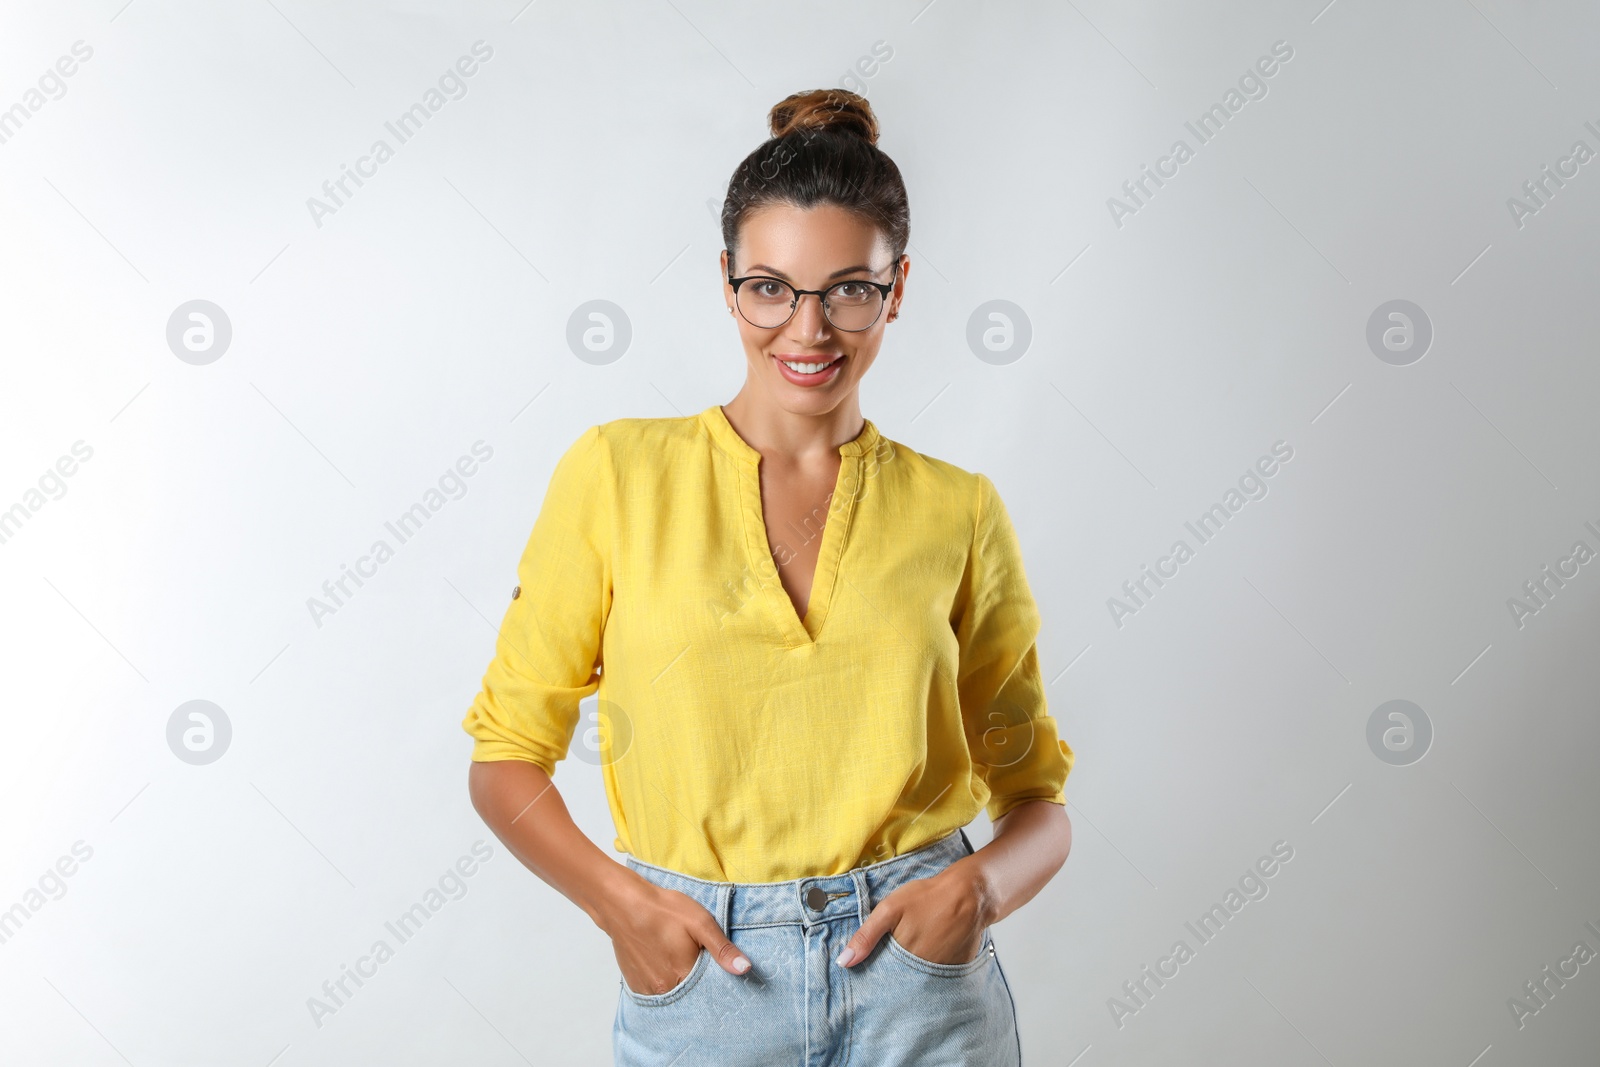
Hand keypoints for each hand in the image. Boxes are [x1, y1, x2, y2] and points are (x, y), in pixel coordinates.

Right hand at [600, 871, 751, 994]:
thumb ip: (722, 948)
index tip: (715, 966)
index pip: (709, 991)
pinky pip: (656, 991)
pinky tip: (663, 962)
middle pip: (690, 993)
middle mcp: (664, 989)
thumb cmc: (662, 910)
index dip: (715, 980)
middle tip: (693, 956)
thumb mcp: (700, 922)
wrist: (623, 904)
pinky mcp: (636, 984)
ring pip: (673, 992)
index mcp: (683, 975)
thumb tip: (745, 969)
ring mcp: (648, 989)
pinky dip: (664, 981)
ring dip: (679, 981)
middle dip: (697, 981)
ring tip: (677, 958)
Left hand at [835, 856, 992, 967]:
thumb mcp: (889, 910)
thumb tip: (843, 962)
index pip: (882, 980)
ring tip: (918, 946)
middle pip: (900, 981)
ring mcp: (940, 974)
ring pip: (919, 979)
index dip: (875, 973)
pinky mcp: (956, 970)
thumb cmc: (928, 898)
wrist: (971, 894)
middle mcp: (922, 974)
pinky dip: (933, 966)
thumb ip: (865, 936)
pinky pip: (939, 975)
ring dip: (913, 970)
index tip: (869, 970)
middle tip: (898, 950)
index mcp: (902, 961)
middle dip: (894, 973)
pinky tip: (933, 947)